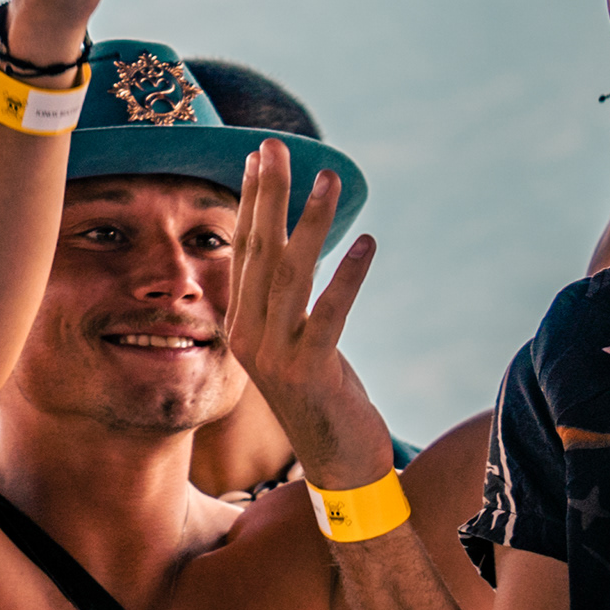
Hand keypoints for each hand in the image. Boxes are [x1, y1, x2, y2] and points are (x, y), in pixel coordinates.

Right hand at [228, 138, 395, 490]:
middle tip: (277, 146)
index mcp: (243, 325)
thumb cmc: (322, 398)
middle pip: (259, 251)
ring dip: (312, 222)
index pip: (244, 249)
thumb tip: (297, 250)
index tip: (260, 156)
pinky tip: (366, 244)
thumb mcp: (297, 344)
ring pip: (292, 274)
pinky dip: (348, 277)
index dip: (252, 200)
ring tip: (328, 178)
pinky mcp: (310, 371)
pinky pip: (330, 314)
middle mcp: (250, 336)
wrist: (338, 463)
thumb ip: (289, 303)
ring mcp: (276, 355)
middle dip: (269, 194)